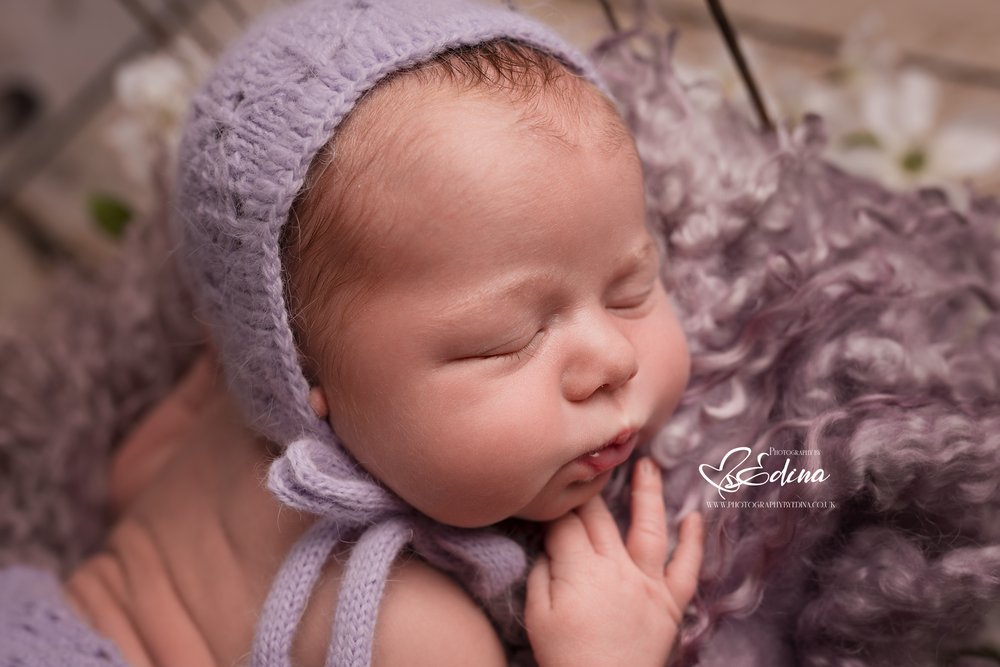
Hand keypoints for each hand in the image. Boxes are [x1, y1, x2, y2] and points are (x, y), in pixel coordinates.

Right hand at [525, 457, 703, 666]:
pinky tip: (695, 516)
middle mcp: (616, 567)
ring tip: (647, 464)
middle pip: (600, 517)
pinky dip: (694, 542)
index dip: (554, 506)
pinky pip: (687, 568)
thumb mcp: (536, 615)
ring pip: (649, 527)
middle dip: (590, 490)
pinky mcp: (671, 602)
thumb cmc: (565, 657)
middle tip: (588, 465)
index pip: (565, 522)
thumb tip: (550, 545)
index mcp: (579, 568)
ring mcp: (648, 583)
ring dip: (647, 493)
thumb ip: (542, 572)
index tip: (548, 492)